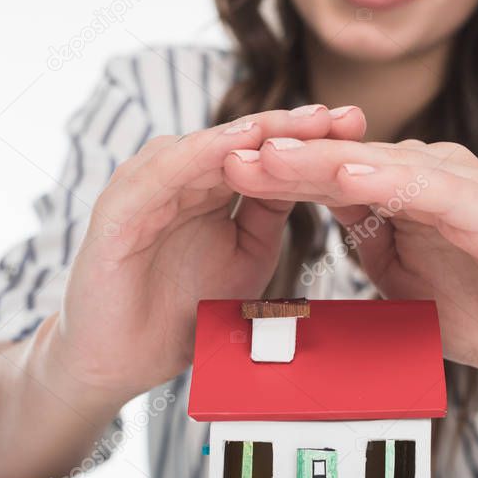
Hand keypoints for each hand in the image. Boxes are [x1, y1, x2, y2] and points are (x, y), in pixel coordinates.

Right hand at [49, 106, 366, 402]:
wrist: (122, 362)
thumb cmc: (181, 310)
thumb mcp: (246, 256)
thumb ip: (270, 215)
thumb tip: (315, 175)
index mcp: (206, 187)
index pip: (260, 151)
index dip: (308, 140)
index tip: (360, 130)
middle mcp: (175, 178)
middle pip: (238, 139)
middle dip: (292, 126)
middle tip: (343, 116)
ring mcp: (145, 189)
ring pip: (203, 146)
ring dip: (252, 132)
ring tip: (302, 123)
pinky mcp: (117, 211)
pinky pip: (161, 174)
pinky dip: (198, 156)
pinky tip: (237, 145)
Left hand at [224, 137, 477, 418]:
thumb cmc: (475, 308)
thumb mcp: (397, 274)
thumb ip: (365, 237)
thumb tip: (315, 210)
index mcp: (409, 190)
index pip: (334, 174)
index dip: (282, 172)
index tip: (229, 171)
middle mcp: (436, 176)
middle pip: (352, 159)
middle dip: (291, 158)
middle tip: (236, 153)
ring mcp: (467, 189)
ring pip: (387, 166)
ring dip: (328, 161)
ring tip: (277, 158)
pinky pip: (436, 192)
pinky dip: (392, 183)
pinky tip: (350, 177)